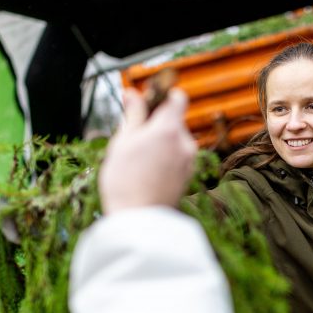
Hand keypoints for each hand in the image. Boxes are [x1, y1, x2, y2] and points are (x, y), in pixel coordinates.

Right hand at [99, 87, 196, 213]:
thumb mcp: (123, 141)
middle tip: (133, 138)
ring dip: (160, 142)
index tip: (147, 102)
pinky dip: (165, 158)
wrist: (138, 220)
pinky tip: (148, 172)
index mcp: (169, 128)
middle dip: (156, 124)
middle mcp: (185, 142)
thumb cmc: (124, 179)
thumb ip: (133, 114)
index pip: (177, 98)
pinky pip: (177, 157)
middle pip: (174, 121)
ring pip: (175, 140)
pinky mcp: (188, 176)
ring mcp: (189, 160)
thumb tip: (133, 93)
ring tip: (138, 160)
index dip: (163, 95)